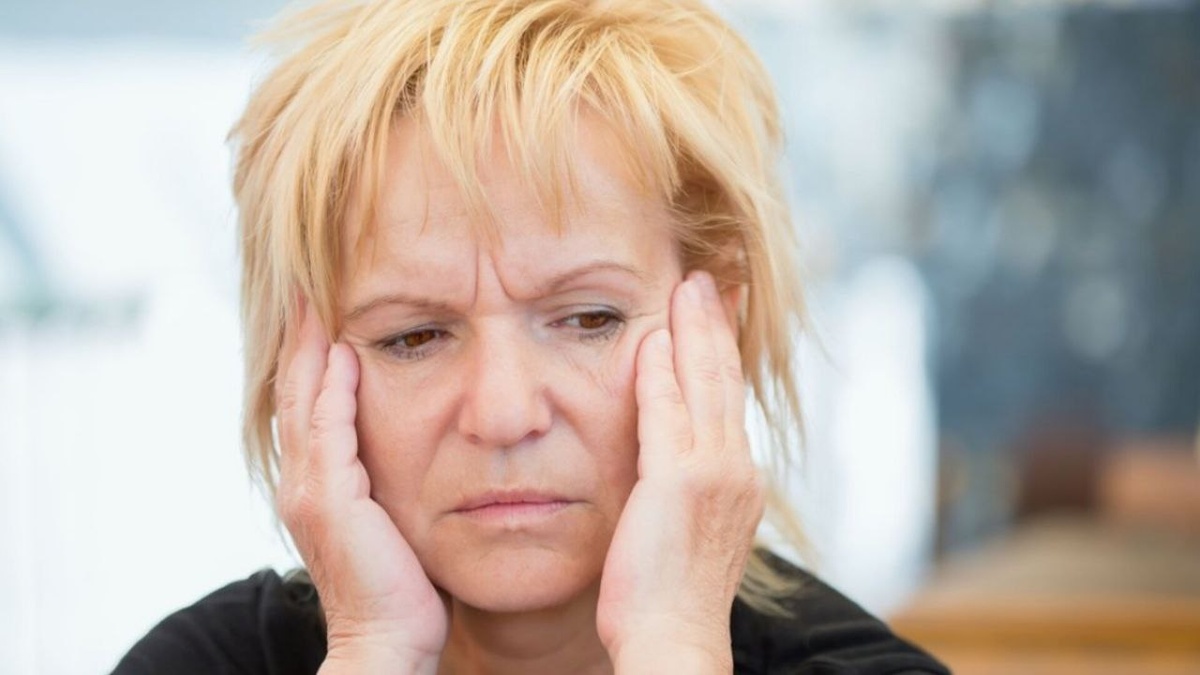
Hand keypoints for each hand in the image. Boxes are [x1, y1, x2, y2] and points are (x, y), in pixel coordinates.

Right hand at [275, 299, 446, 673]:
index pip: (309, 401)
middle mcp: (303, 479)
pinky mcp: (330, 497)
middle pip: (294, 389)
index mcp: (317, 482)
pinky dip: (332, 385)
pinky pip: (329, 427)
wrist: (387, 638)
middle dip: (301, 336)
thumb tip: (420, 442)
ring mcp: (311, 487)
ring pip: (303, 399)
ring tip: (314, 298)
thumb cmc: (401, 585)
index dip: (311, 353)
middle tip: (306, 283)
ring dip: (309, 346)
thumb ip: (389, 476)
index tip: (322, 306)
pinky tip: (346, 350)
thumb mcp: (393, 516)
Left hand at [596, 272, 764, 672]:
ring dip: (695, 331)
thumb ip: (683, 486)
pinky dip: (661, 373)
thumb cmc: (671, 598)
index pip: (728, 400)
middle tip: (709, 279)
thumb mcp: (689, 531)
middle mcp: (736, 470)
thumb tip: (670, 463)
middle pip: (725, 381)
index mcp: (738, 480)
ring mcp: (712, 475)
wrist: (675, 641)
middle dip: (715, 325)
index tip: (717, 313)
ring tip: (689, 286)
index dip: (723, 352)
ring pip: (705, 386)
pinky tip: (652, 337)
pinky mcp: (679, 484)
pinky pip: (667, 414)